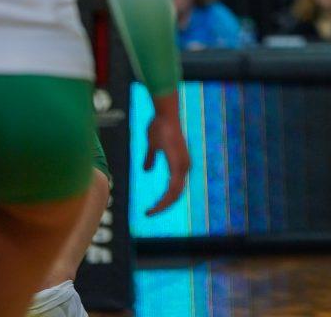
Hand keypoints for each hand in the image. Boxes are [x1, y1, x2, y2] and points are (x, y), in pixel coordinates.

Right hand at [143, 96, 189, 215]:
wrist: (165, 115)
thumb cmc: (159, 126)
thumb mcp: (153, 146)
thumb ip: (151, 158)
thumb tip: (146, 170)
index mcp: (180, 163)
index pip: (176, 188)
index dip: (165, 200)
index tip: (152, 208)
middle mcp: (184, 166)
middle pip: (176, 194)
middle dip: (163, 206)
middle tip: (149, 214)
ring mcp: (183, 165)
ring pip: (175, 193)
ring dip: (163, 205)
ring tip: (150, 212)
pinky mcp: (178, 164)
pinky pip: (173, 187)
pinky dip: (165, 199)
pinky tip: (156, 205)